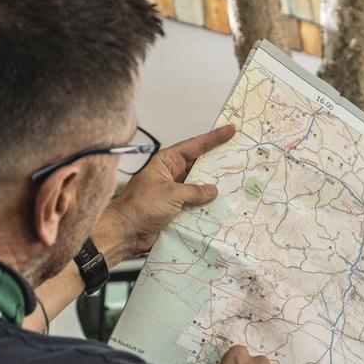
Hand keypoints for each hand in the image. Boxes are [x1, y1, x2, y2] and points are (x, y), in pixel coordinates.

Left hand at [94, 125, 235, 263]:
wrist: (125, 233)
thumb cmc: (140, 208)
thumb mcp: (170, 194)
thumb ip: (194, 191)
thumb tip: (212, 190)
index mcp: (166, 163)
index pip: (194, 146)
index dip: (213, 138)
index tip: (230, 130)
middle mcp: (171, 175)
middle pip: (199, 165)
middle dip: (217, 162)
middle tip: (238, 156)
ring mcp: (175, 192)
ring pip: (200, 186)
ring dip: (214, 186)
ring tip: (235, 182)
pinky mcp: (176, 209)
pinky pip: (197, 203)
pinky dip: (208, 204)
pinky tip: (222, 205)